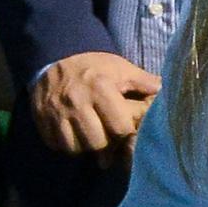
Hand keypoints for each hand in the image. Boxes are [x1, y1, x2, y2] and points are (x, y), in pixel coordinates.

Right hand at [32, 52, 162, 155]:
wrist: (52, 58)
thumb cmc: (93, 67)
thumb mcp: (119, 67)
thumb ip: (143, 81)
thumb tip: (165, 91)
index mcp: (100, 88)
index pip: (120, 128)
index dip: (126, 133)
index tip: (126, 130)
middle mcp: (77, 102)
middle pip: (97, 143)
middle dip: (106, 144)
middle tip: (108, 138)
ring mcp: (57, 113)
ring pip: (76, 148)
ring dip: (85, 147)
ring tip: (91, 138)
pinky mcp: (42, 120)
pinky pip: (57, 146)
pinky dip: (67, 145)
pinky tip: (74, 136)